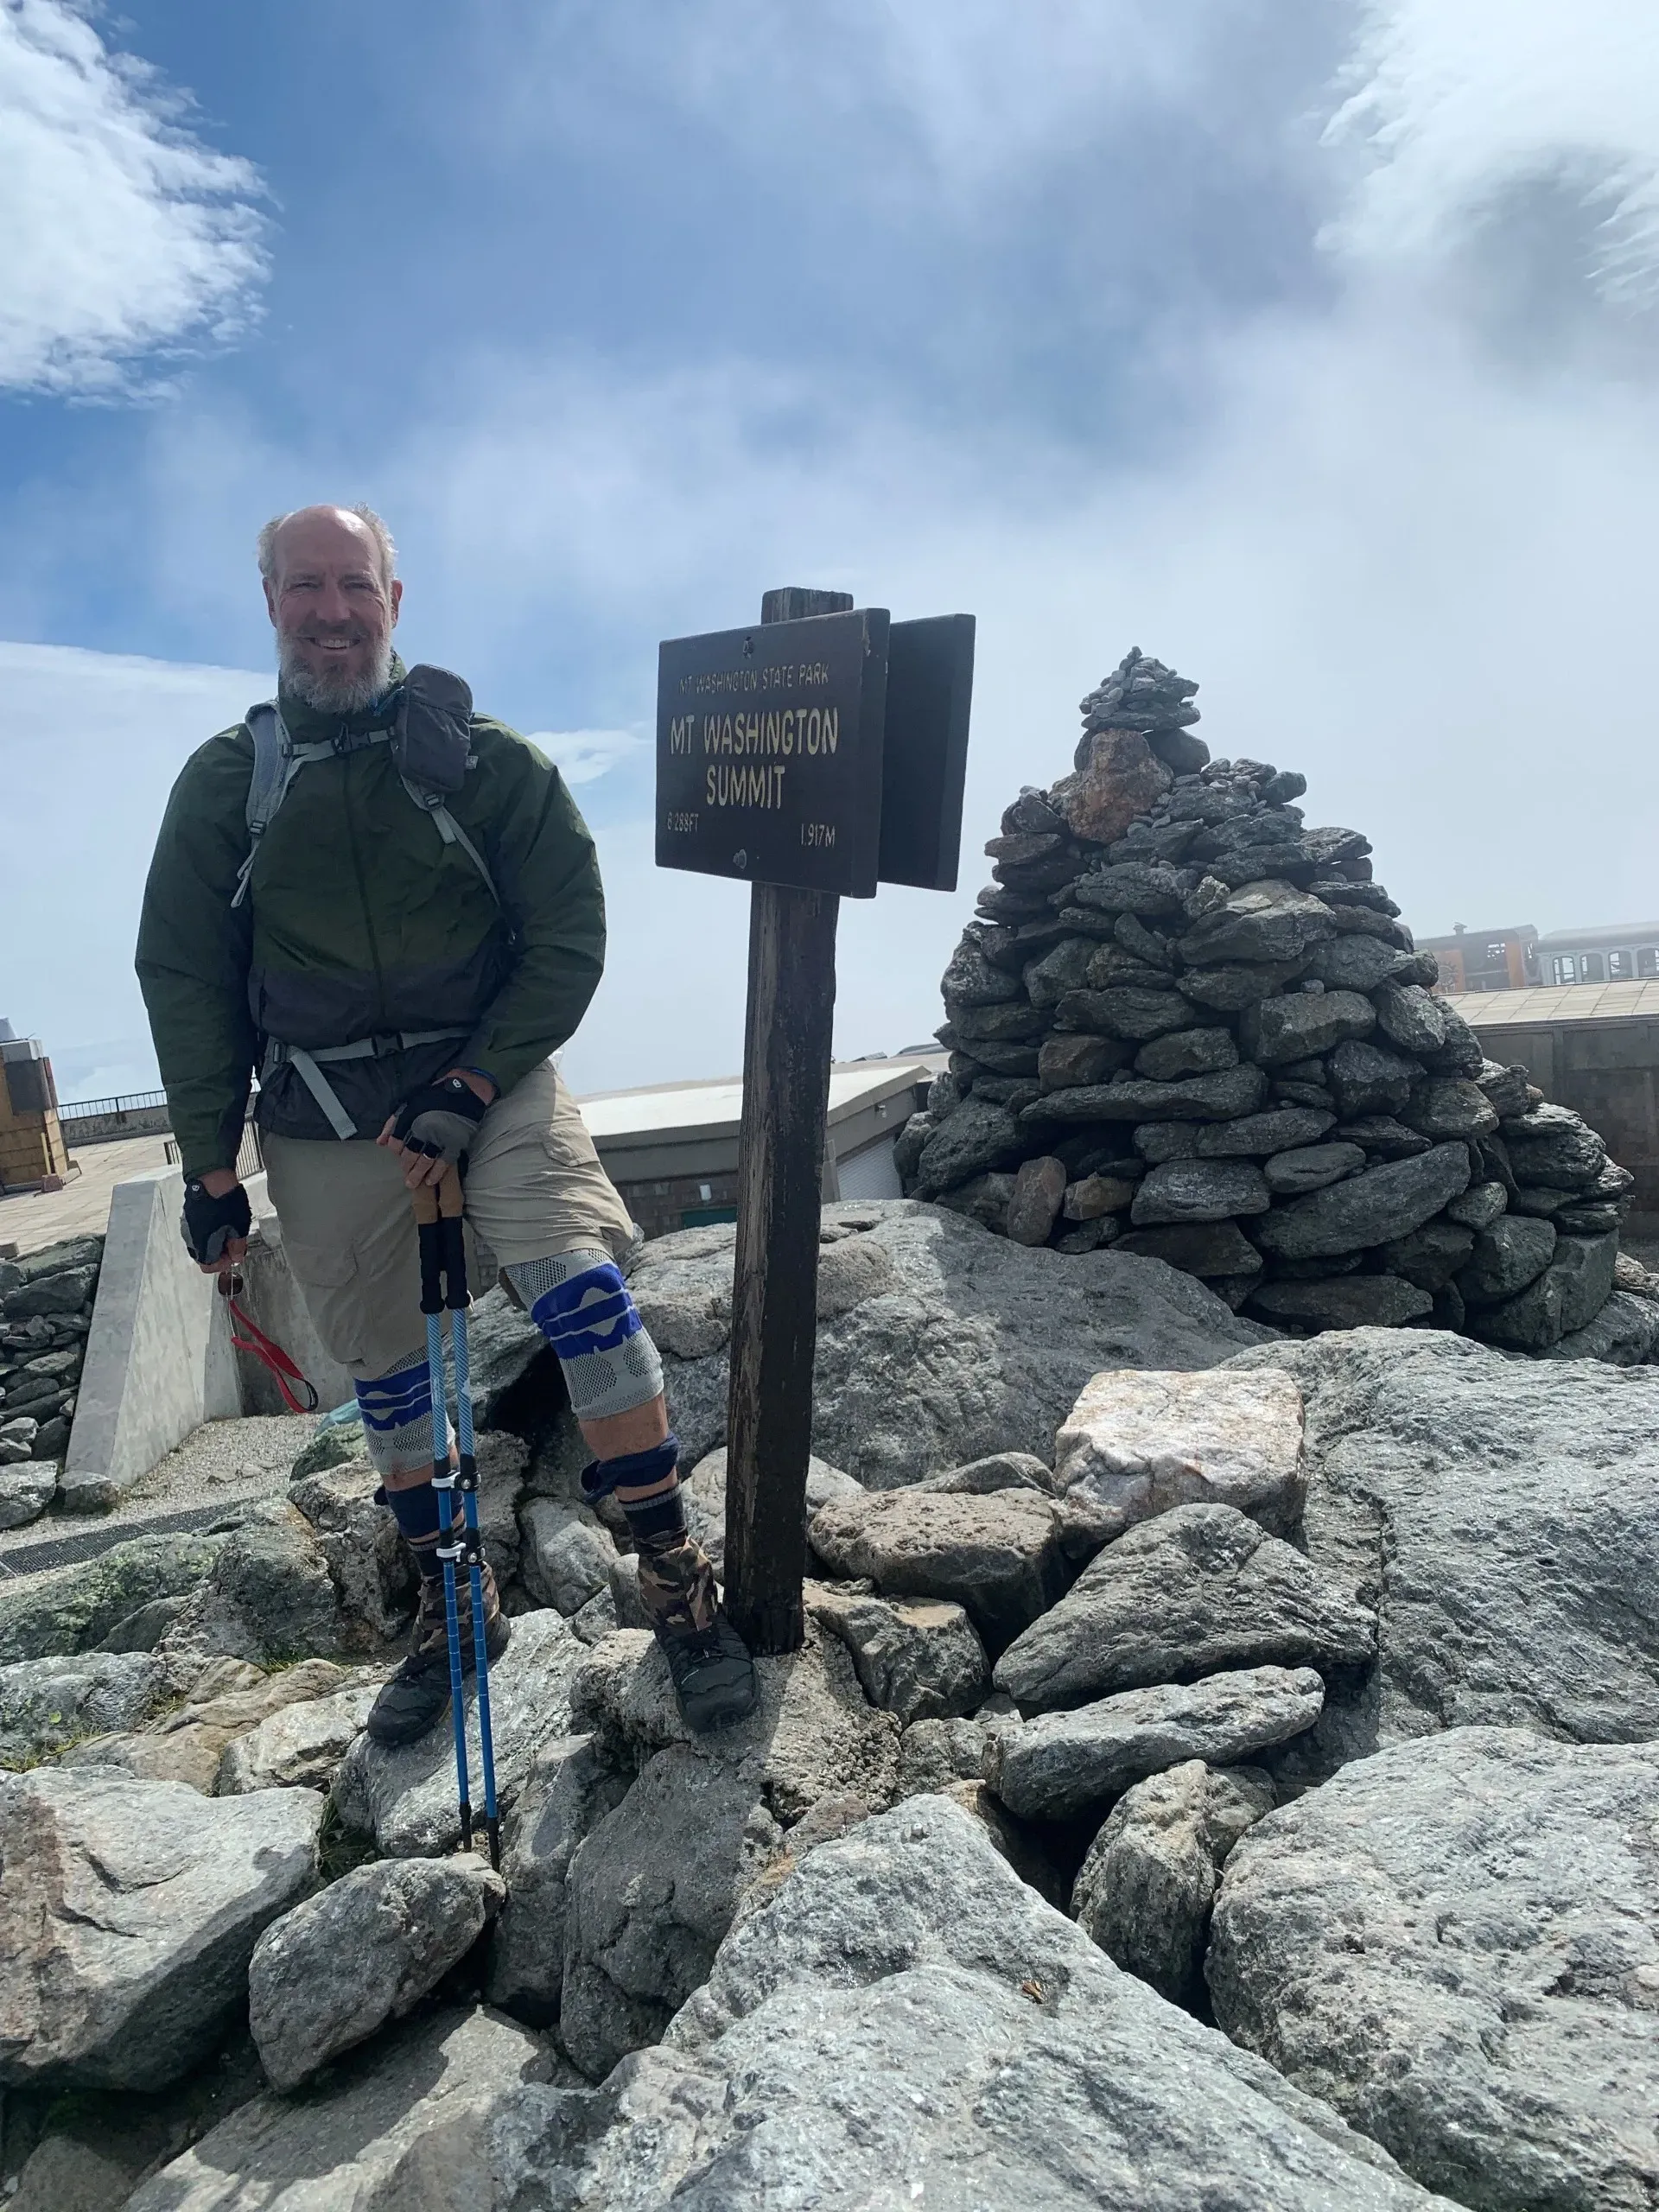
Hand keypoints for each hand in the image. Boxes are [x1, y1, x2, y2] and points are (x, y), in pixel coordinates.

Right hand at [182, 1171, 250, 1272]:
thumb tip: (237, 1257)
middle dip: (221, 1252)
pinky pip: (199, 1229)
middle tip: (235, 1242)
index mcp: (202, 1246)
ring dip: (216, 1240)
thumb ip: (237, 1247)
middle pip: (205, 1255)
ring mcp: (188, 1226)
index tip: (235, 1255)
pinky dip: (210, 1229)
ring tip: (230, 1228)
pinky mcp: (189, 1215)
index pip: (208, 1267)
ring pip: (202, 1242)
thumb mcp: (239, 1228)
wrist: (211, 1177)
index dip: (224, 1264)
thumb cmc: (225, 1202)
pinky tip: (222, 1218)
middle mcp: (190, 1238)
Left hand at [378, 1069, 494, 1189]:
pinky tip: (430, 1181)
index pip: (396, 1141)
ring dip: (418, 1174)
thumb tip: (380, 1143)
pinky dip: (436, 1173)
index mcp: (411, 1118)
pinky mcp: (455, 1143)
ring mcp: (439, 1137)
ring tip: (413, 1184)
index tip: (399, 1154)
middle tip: (406, 1179)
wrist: (464, 1093)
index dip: (395, 1150)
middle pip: (410, 1154)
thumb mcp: (409, 1105)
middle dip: (406, 1167)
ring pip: (425, 1161)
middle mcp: (423, 1129)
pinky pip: (444, 1162)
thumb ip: (393, 1124)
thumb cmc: (434, 1098)